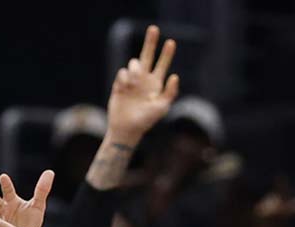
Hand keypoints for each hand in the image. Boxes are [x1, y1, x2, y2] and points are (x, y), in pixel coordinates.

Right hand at [106, 24, 180, 142]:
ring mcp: (131, 81)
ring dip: (135, 70)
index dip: (167, 53)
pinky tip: (125, 89)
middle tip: (154, 28)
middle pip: (147, 55)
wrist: (126, 129)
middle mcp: (144, 80)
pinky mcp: (119, 84)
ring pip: (133, 63)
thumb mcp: (162, 107)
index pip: (162, 64)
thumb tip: (175, 75)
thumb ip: (170, 92)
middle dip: (151, 42)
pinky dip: (124, 79)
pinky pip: (122, 72)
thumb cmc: (146, 121)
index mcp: (156, 84)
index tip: (171, 42)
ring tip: (134, 84)